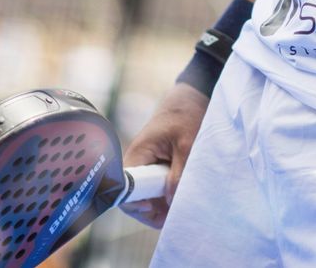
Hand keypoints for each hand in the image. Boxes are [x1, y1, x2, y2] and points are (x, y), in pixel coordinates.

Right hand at [119, 82, 209, 228]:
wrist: (191, 98)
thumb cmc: (186, 115)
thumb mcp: (187, 144)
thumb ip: (179, 173)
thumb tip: (171, 201)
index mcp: (137, 155)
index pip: (124, 189)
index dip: (134, 203)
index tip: (153, 207)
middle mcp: (137, 163)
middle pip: (134, 197)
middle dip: (151, 210)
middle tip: (171, 217)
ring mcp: (146, 166)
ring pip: (146, 195)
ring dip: (160, 205)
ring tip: (178, 211)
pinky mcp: (156, 167)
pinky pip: (155, 188)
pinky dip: (166, 195)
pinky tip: (178, 201)